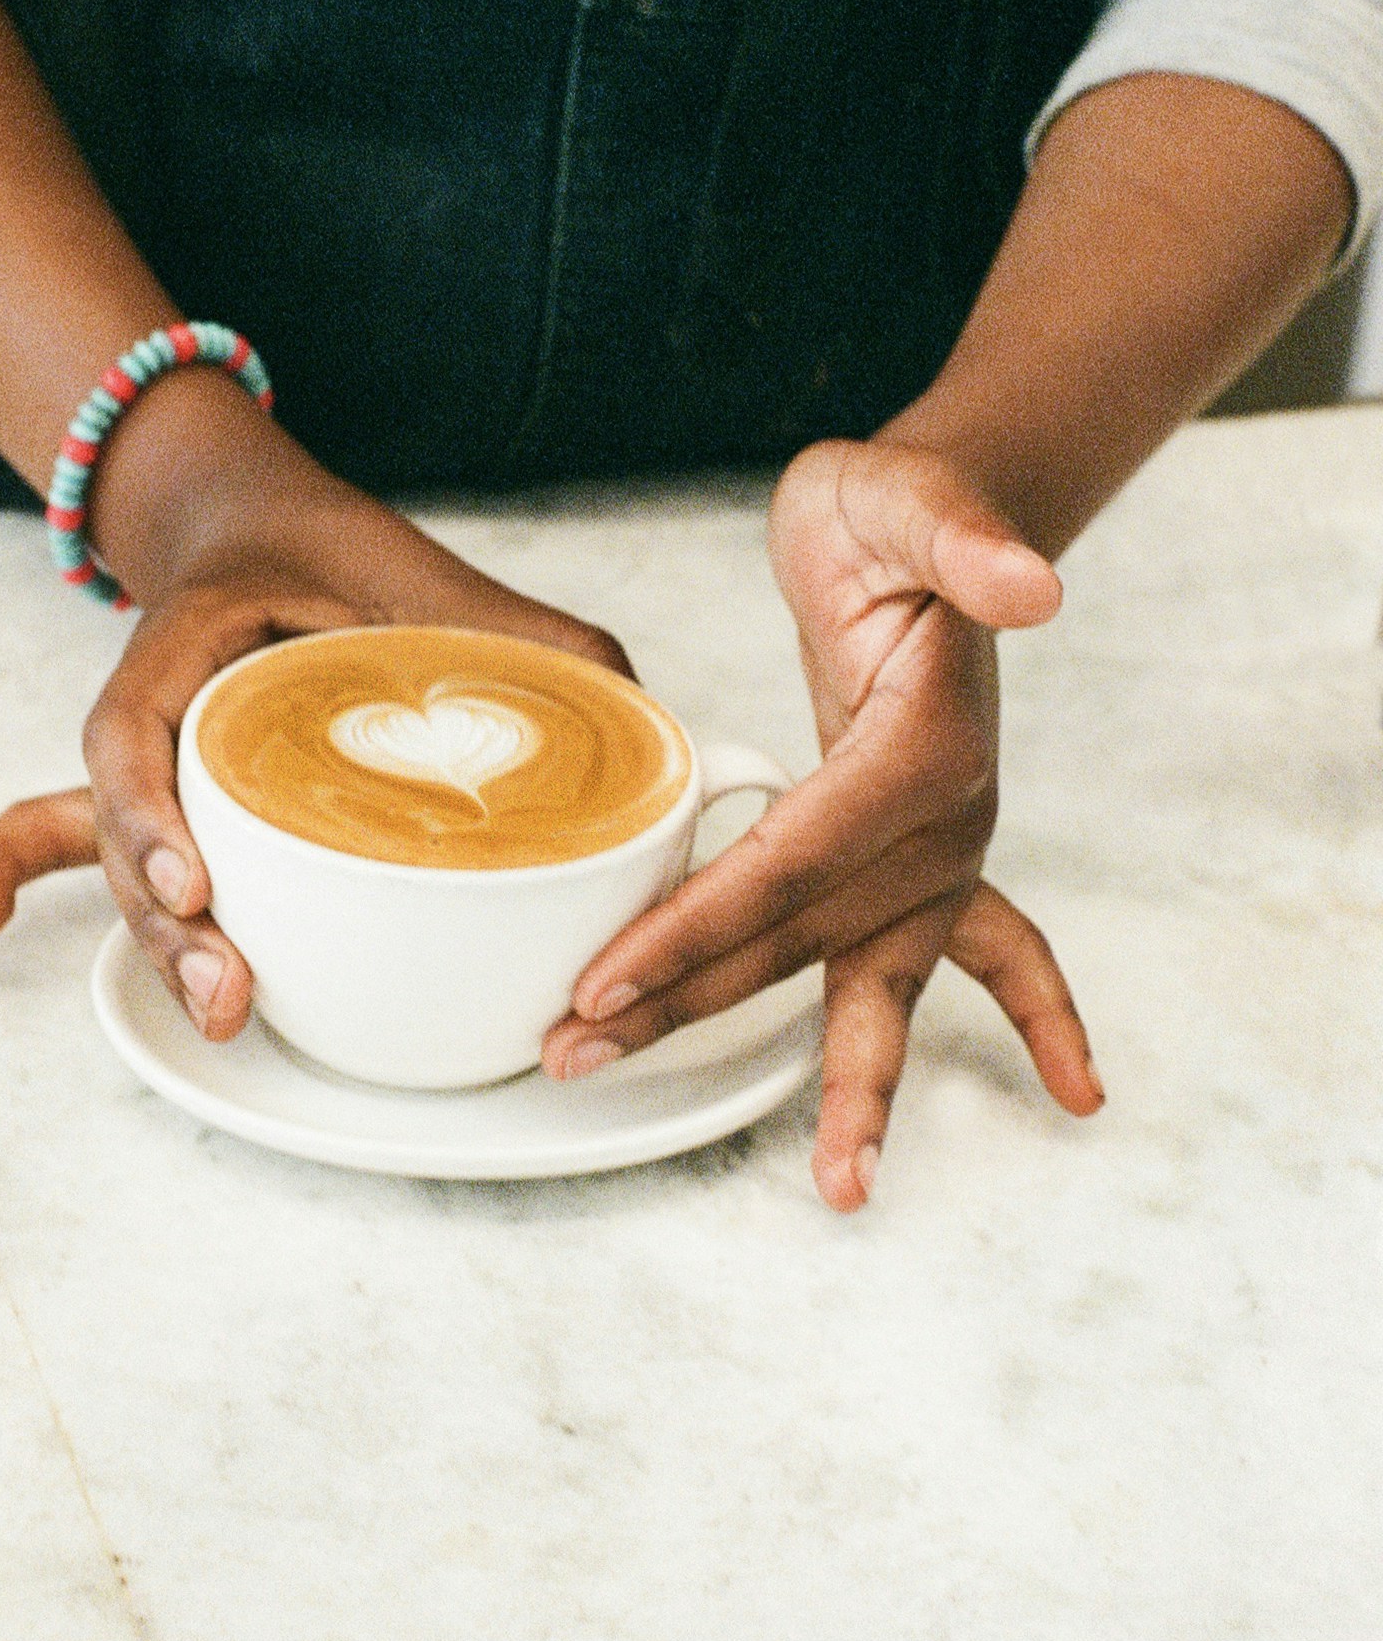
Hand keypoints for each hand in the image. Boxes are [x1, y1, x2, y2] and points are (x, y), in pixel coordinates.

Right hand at [0, 383, 629, 1034]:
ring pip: (119, 858)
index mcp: (205, 636)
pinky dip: (12, 869)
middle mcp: (164, 703)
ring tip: (214, 1009)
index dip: (154, 815)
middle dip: (168, 921)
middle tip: (229, 991)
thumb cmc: (357, 560)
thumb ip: (550, 651)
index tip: (195, 885)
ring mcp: (155, 759)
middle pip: (127, 822)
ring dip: (150, 940)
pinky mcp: (168, 803)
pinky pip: (67, 836)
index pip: (144, 726)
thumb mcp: (459, 590)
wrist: (272, 521)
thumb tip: (654, 731)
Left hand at [541, 440, 1102, 1210]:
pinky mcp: (919, 856)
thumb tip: (1028, 587)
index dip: (700, 929)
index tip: (605, 981)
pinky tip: (1070, 1090)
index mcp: (927, 753)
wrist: (934, 523)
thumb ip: (961, 535)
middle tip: (570, 1053)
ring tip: (742, 1141)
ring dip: (789, 1056)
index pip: (792, 864)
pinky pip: (982, 965)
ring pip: (860, 978)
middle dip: (684, 1003)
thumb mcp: (908, 498)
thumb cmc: (898, 511)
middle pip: (802, 940)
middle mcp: (950, 821)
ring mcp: (944, 851)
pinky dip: (1023, 1024)